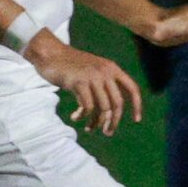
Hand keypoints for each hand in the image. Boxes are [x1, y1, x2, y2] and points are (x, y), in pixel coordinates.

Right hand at [26, 31, 144, 135]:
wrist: (50, 53)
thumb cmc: (70, 66)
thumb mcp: (93, 70)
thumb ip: (104, 84)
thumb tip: (110, 112)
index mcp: (112, 68)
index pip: (132, 88)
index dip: (137, 105)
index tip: (136, 120)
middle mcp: (105, 72)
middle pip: (117, 103)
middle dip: (114, 121)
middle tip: (107, 132)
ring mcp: (93, 77)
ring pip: (103, 108)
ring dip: (96, 122)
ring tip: (89, 128)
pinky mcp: (79, 82)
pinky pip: (87, 107)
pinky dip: (82, 116)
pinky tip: (75, 117)